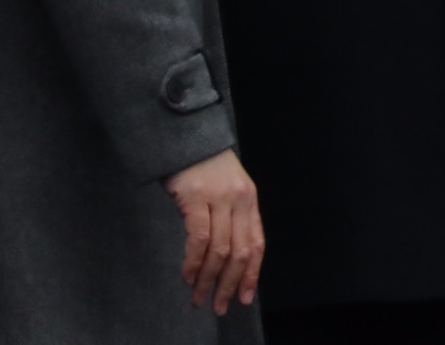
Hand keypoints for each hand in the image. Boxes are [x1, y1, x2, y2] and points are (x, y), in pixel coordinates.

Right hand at [163, 147, 262, 315]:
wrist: (186, 138)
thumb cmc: (204, 169)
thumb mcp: (226, 191)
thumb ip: (230, 219)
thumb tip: (226, 260)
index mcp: (250, 200)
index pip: (257, 243)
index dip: (252, 273)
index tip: (245, 298)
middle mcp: (239, 200)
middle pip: (240, 251)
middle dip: (230, 283)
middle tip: (219, 306)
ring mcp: (218, 198)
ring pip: (220, 248)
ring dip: (209, 279)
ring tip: (199, 297)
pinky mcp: (196, 197)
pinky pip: (198, 237)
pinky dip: (194, 261)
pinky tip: (187, 275)